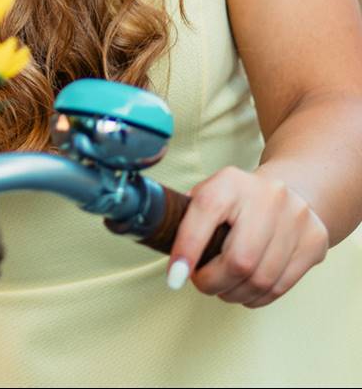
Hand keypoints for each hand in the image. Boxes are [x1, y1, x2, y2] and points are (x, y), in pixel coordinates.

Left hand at [167, 164, 328, 307]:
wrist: (291, 190)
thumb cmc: (237, 199)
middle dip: (213, 282)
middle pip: (239, 260)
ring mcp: (295, 220)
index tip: (174, 277)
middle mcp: (267, 197)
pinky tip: (244, 289)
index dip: (187, 249)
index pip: (204, 213)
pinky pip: (280, 287)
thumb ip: (187, 217)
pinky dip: (255, 297)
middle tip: (200, 282)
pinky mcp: (314, 243)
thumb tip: (165, 252)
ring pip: (261, 280)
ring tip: (222, 287)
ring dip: (233, 293)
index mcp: (231, 181)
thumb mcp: (210, 193)